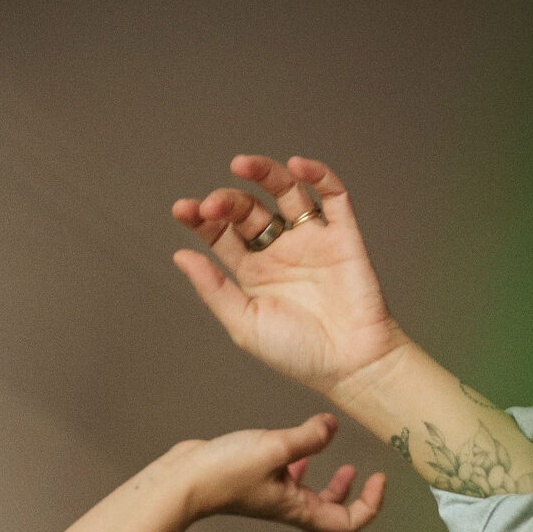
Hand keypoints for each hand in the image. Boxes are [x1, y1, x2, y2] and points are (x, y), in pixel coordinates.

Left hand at [172, 155, 407, 400]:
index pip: (222, 233)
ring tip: (241, 165)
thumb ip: (214, 289)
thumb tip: (180, 256)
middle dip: (227, 201)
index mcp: (253, 272)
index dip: (201, 217)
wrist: (351, 366)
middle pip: (248, 209)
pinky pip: (333, 196)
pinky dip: (319, 175)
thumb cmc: (299, 355)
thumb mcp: (244, 325)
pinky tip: (298, 166)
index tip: (183, 210)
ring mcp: (311, 239)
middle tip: (212, 205)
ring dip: (264, 173)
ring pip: (286, 191)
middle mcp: (280, 250)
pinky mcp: (343, 235)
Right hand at [181, 413, 384, 531]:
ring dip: (334, 486)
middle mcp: (289, 507)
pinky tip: (302, 449)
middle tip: (367, 478)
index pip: (347, 524)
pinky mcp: (259, 481)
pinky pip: (292, 480)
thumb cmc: (223, 473)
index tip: (377, 480)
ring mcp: (274, 496)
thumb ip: (308, 437)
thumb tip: (332, 427)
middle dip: (356, 500)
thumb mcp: (275, 448)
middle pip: (334, 517)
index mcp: (298, 509)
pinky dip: (304, 467)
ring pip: (314, 498)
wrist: (184, 480)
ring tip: (346, 466)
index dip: (369, 506)